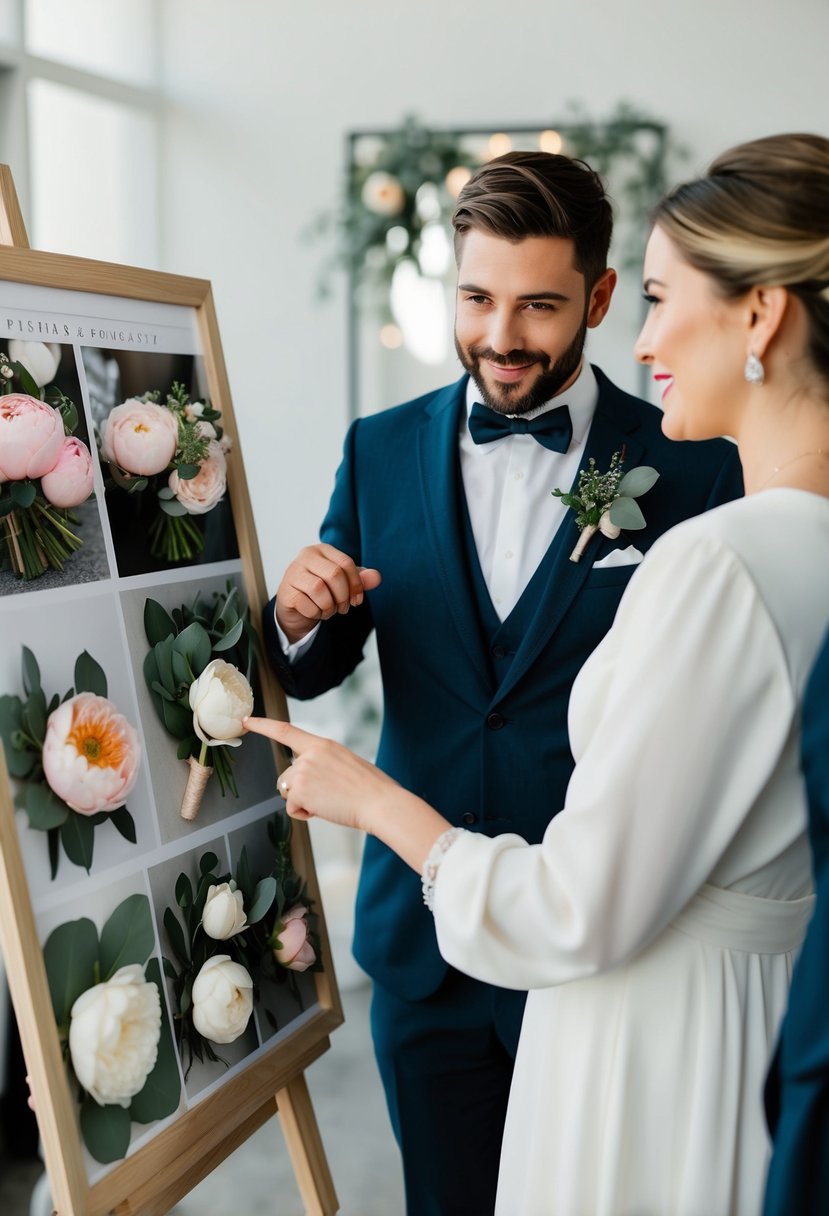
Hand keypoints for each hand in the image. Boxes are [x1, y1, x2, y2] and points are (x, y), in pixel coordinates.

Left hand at [243, 718, 396, 831]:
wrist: (379, 803)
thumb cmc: (371, 788)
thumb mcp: (346, 763)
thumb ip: (324, 764)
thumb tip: (313, 778)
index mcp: (323, 744)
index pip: (285, 730)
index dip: (263, 725)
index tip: (246, 721)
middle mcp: (309, 755)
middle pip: (286, 775)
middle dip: (298, 790)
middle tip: (328, 795)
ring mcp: (303, 772)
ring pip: (287, 792)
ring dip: (303, 801)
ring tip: (329, 802)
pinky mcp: (300, 791)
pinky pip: (293, 808)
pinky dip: (306, 814)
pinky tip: (326, 809)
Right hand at [275, 544, 381, 642]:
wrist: (296, 608)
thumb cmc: (322, 591)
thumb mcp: (344, 583)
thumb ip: (361, 579)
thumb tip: (377, 577)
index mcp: (322, 550)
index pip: (346, 563)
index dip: (356, 584)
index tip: (357, 599)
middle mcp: (305, 557)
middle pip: (335, 575)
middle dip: (343, 596)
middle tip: (343, 608)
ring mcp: (293, 573)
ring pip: (319, 589)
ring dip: (329, 606)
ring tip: (328, 610)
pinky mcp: (286, 592)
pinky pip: (307, 605)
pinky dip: (316, 613)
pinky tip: (315, 612)